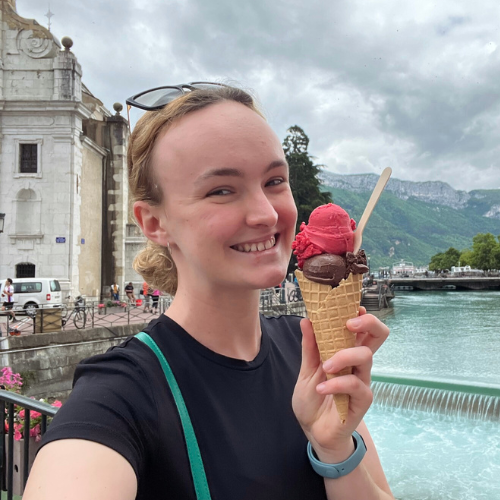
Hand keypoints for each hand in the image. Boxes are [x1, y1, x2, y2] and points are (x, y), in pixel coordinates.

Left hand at [292, 307, 388, 461]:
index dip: (361, 313)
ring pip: (366, 356)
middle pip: (379, 335)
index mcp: (346, 352)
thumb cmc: (314, 399)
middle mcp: (358, 364)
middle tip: (348, 324)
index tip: (349, 305)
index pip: (362, 327)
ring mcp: (362, 381)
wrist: (314, 431)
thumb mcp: (306, 370)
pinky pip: (356, 385)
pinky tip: (322, 389)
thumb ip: (310, 347)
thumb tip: (307, 320)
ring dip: (343, 356)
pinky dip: (337, 384)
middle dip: (368, 322)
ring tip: (326, 366)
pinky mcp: (362, 401)